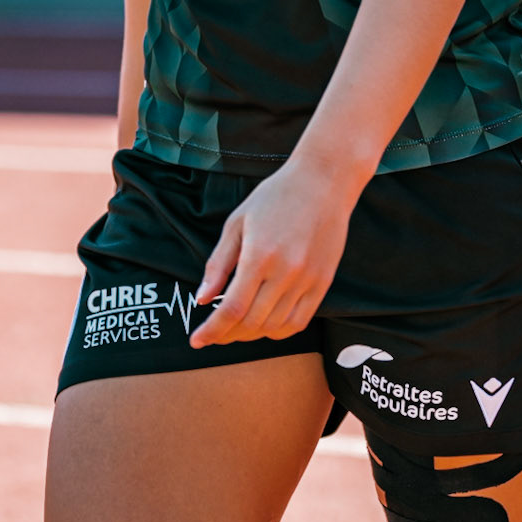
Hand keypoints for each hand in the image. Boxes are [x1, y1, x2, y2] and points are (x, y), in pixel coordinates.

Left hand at [190, 157, 354, 346]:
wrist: (323, 182)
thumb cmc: (276, 197)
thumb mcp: (237, 223)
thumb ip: (218, 264)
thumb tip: (202, 299)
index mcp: (259, 255)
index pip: (232, 309)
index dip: (212, 330)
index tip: (197, 340)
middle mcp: (285, 272)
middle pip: (252, 322)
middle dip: (227, 334)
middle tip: (213, 334)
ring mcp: (307, 280)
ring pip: (275, 327)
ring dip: (251, 334)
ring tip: (236, 329)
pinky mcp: (323, 283)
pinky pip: (299, 322)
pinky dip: (278, 331)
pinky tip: (264, 325)